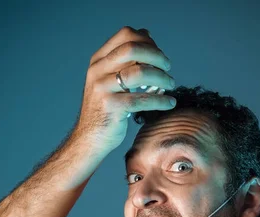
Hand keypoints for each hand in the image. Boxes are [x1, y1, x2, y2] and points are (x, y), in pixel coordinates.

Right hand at [71, 26, 175, 156]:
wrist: (89, 139)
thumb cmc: (106, 109)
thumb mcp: (110, 79)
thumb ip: (125, 60)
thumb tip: (147, 34)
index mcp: (98, 60)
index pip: (126, 35)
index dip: (147, 41)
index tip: (159, 55)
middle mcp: (98, 71)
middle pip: (132, 49)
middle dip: (156, 56)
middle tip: (168, 67)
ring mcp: (102, 89)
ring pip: (139, 73)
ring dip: (161, 77)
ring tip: (170, 85)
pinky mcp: (111, 108)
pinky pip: (142, 100)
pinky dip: (160, 100)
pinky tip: (169, 103)